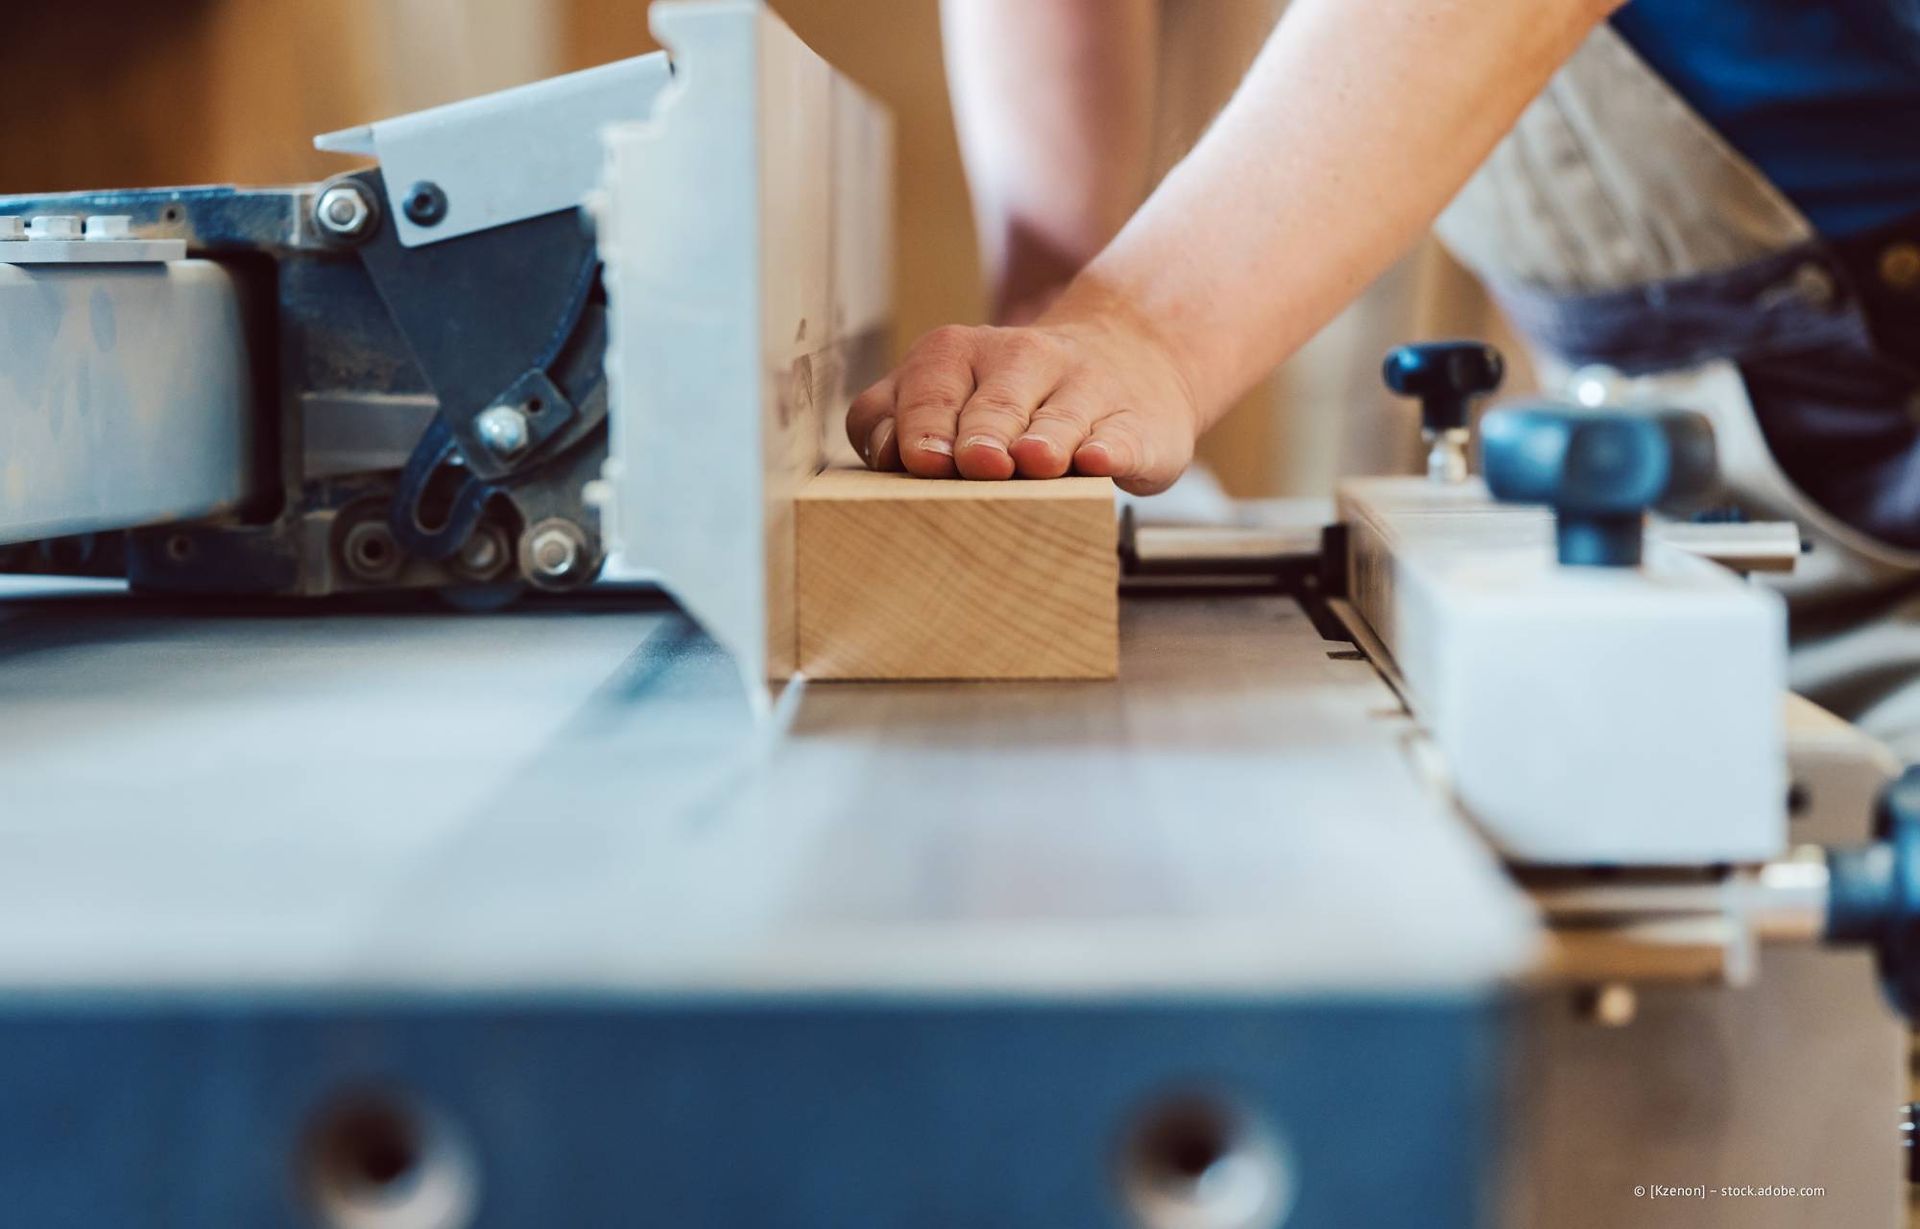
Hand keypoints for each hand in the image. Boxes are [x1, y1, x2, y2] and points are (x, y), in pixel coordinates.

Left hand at [846, 289, 1201, 495]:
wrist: (1131, 359)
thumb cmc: (1014, 400)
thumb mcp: (951, 395)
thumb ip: (904, 422)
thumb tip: (891, 455)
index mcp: (956, 354)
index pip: (925, 393)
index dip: (920, 428)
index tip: (918, 461)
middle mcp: (1021, 360)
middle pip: (992, 407)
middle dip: (980, 436)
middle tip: (975, 464)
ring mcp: (1084, 389)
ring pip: (1058, 420)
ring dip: (1044, 442)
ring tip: (1034, 462)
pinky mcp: (1135, 423)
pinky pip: (1119, 436)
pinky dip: (1108, 450)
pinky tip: (1097, 460)